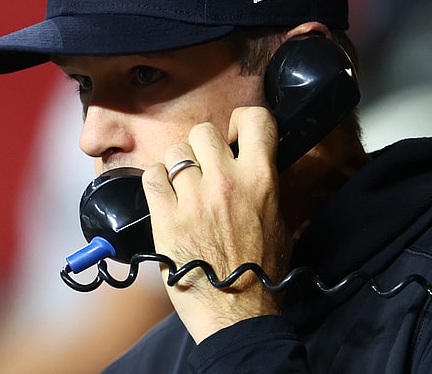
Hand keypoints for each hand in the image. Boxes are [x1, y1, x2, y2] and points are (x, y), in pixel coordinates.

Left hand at [141, 106, 290, 341]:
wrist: (236, 311)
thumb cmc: (261, 271)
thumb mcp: (280, 220)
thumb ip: (268, 184)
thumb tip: (260, 160)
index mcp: (261, 179)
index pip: (255, 120)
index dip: (242, 121)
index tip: (236, 133)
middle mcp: (226, 181)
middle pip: (204, 131)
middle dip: (204, 147)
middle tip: (206, 167)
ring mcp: (193, 198)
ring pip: (175, 152)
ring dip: (178, 167)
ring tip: (185, 188)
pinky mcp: (165, 217)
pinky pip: (151, 176)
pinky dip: (156, 183)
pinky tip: (166, 199)